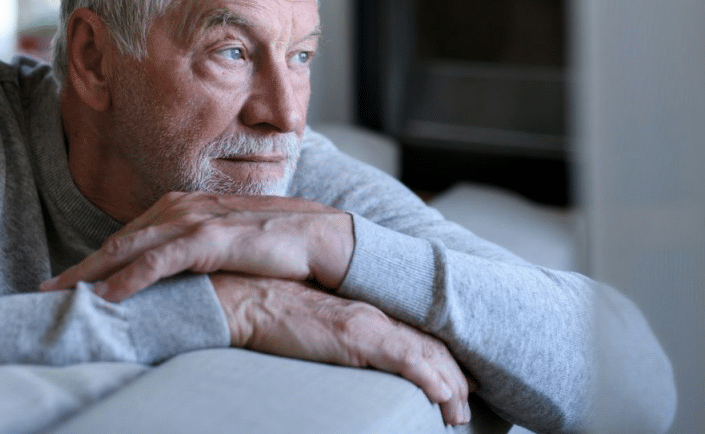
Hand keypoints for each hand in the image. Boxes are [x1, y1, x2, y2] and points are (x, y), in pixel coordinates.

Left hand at [40, 191, 353, 300]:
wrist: (322, 236)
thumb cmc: (274, 244)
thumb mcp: (225, 245)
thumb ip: (194, 251)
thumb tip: (171, 277)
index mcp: (182, 206)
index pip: (128, 236)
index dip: (94, 260)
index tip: (67, 282)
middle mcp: (181, 207)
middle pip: (118, 240)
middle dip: (80, 267)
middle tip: (46, 291)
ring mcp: (195, 219)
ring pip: (130, 248)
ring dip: (92, 273)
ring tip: (62, 297)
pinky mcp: (211, 238)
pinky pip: (159, 262)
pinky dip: (129, 278)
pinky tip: (108, 297)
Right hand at [211, 273, 473, 425]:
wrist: (246, 298)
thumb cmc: (267, 311)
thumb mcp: (309, 324)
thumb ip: (331, 334)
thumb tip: (336, 352)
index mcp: (361, 310)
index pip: (411, 334)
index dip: (437, 358)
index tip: (453, 380)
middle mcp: (372, 313)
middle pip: (426, 344)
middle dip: (451, 376)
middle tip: (465, 404)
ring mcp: (368, 322)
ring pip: (425, 354)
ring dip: (448, 386)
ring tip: (459, 413)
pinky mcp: (358, 335)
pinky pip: (406, 359)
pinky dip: (431, 379)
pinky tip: (444, 397)